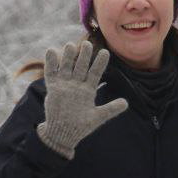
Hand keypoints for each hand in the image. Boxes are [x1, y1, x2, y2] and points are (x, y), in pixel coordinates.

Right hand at [36, 41, 128, 158]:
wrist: (62, 133)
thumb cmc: (81, 126)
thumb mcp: (97, 117)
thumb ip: (111, 109)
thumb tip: (126, 103)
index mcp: (88, 89)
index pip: (95, 73)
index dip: (100, 63)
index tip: (105, 52)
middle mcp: (76, 84)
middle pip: (81, 66)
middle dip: (84, 55)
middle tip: (87, 43)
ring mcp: (64, 85)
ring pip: (67, 66)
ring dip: (68, 56)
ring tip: (70, 45)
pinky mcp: (53, 88)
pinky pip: (51, 73)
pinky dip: (51, 63)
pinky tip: (51, 50)